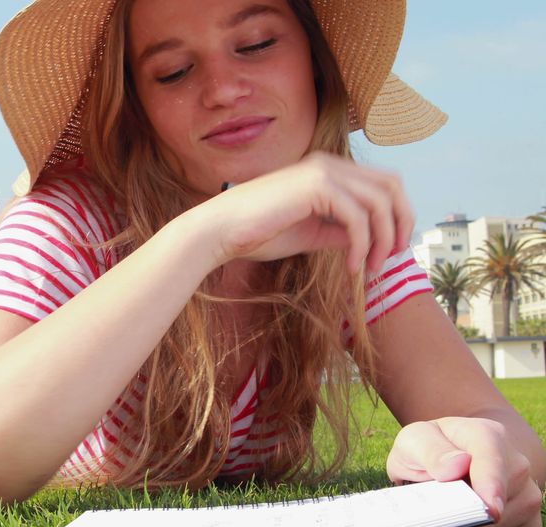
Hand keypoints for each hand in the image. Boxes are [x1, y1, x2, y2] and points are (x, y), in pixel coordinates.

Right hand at [200, 151, 413, 273]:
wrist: (220, 231)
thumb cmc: (256, 233)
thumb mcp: (311, 234)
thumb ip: (340, 231)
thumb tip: (371, 239)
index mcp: (326, 170)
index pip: (382, 183)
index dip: (397, 214)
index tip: (392, 248)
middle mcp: (328, 164)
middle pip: (392, 185)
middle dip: (401, 222)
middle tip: (394, 257)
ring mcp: (322, 171)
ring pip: (379, 202)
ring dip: (383, 239)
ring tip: (372, 267)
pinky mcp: (315, 186)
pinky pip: (357, 217)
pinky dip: (362, 245)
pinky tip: (351, 266)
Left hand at [386, 417, 543, 526]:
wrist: (443, 454)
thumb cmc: (428, 447)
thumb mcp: (415, 440)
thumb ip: (430, 450)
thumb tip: (457, 464)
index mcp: (486, 435)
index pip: (493, 460)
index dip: (491, 484)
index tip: (490, 508)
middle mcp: (515, 462)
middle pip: (499, 498)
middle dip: (466, 510)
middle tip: (439, 505)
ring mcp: (527, 488)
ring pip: (505, 521)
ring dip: (473, 525)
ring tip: (453, 508)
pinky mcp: (530, 513)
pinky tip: (471, 523)